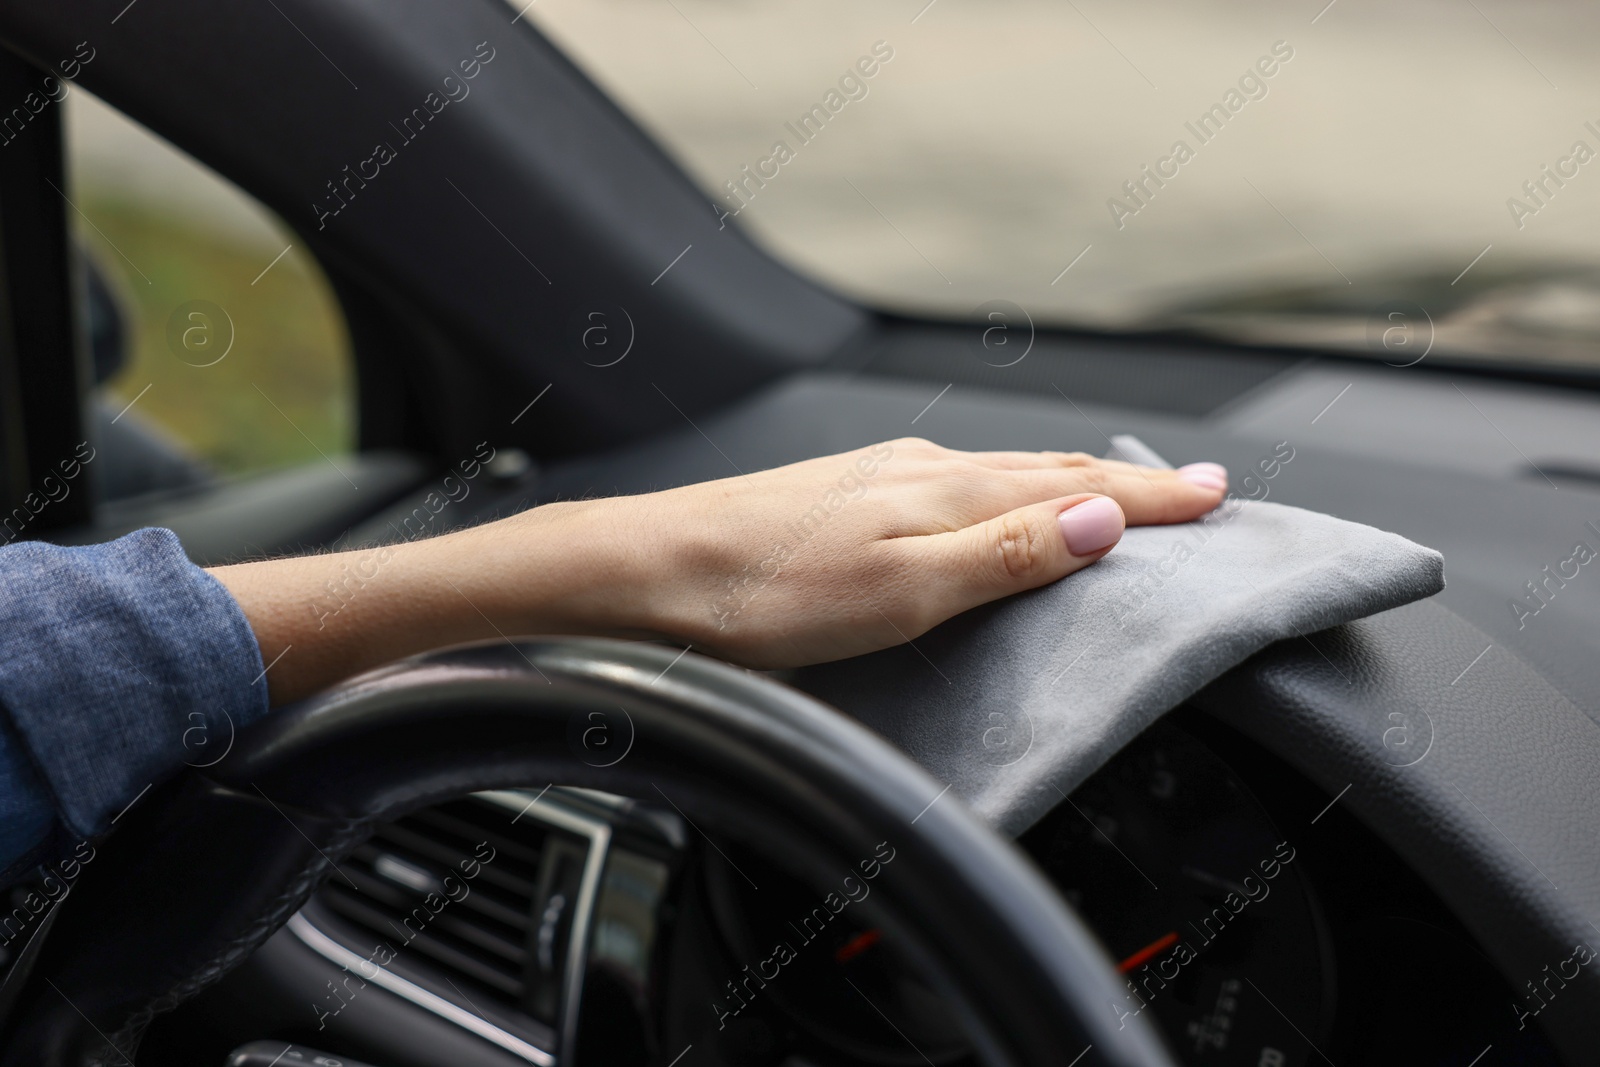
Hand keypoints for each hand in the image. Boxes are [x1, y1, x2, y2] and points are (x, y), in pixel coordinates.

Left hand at [211, 438, 1226, 702]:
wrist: (636, 574)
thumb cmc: (756, 595)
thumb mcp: (894, 592)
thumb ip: (1000, 553)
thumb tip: (1098, 517)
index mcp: (944, 494)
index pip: (1075, 491)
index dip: (1153, 500)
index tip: (1220, 497)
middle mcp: (916, 472)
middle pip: (1045, 471)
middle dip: (1123, 485)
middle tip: (1191, 491)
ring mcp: (874, 480)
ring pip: (997, 474)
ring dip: (1063, 483)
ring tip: (1109, 493)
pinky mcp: (838, 498)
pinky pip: (950, 485)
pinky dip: (1001, 491)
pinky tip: (985, 503)